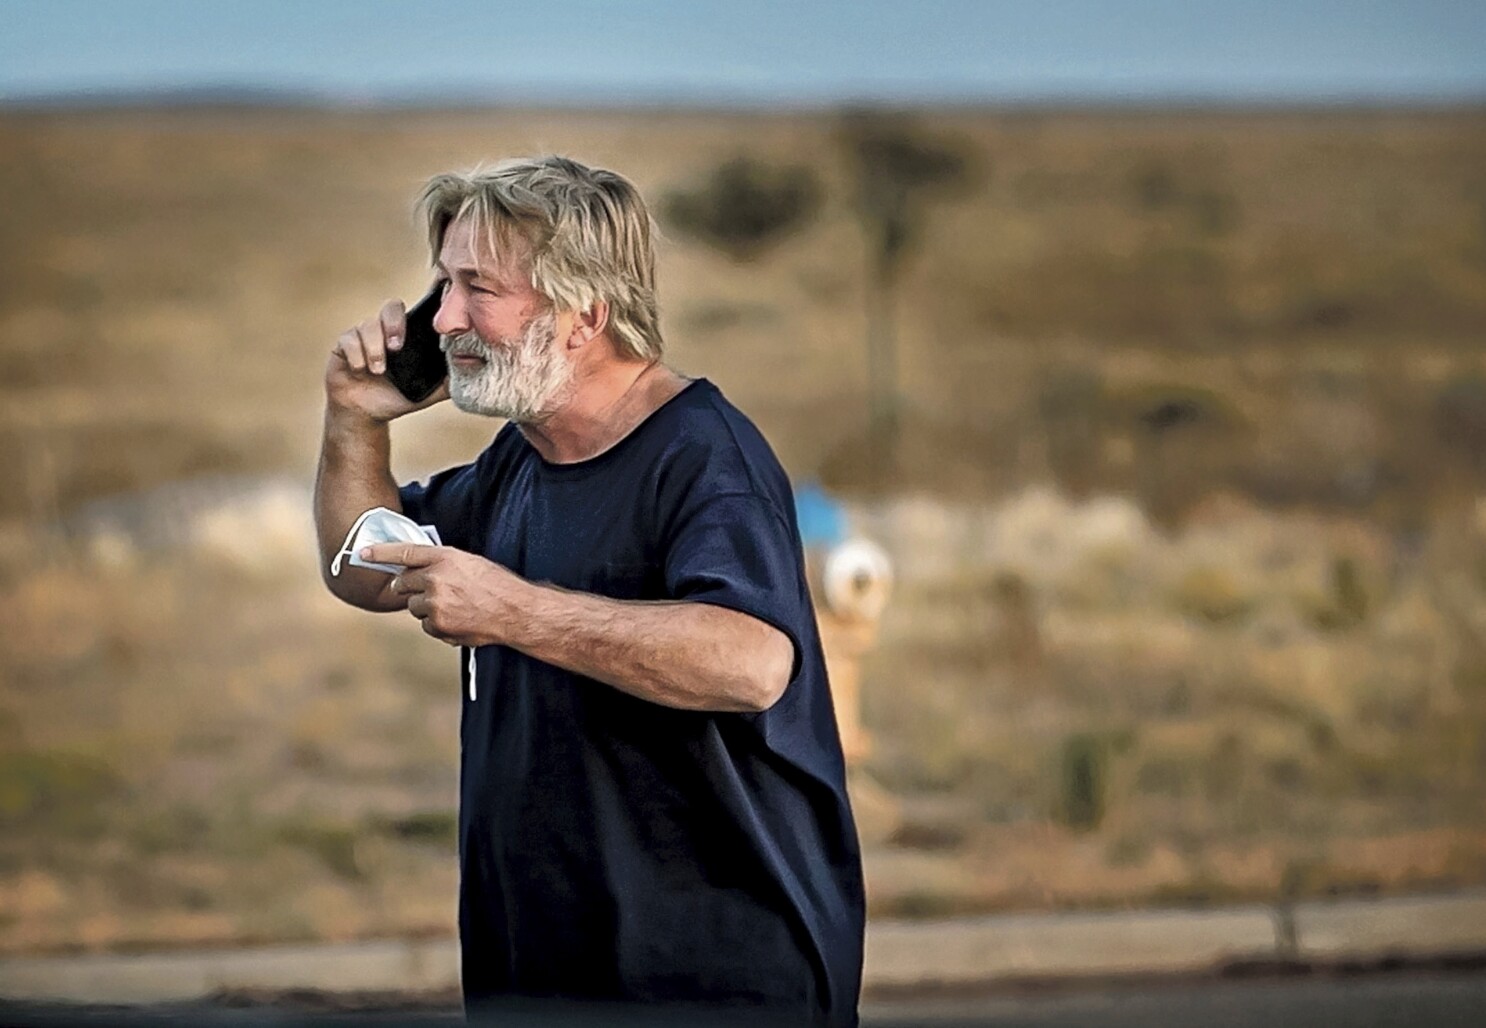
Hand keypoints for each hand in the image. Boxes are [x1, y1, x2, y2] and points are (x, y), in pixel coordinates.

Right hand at [325, 298, 448, 422]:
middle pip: (391, 307)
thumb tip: (474, 371)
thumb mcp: (428, 391)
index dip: (422, 305)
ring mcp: (363, 335)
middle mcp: (385, 330)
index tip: (431, 315)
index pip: (415, 310)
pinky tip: (360, 370)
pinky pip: (349, 340)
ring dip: (375, 349)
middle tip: (397, 347)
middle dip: (394, 324)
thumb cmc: (397, 397)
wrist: (367, 414)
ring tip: (378, 370)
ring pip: (368, 325)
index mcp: (407, 335)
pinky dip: (356, 356)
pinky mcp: (343, 345)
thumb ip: (448, 381)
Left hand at [362, 543, 527, 646]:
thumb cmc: (497, 585)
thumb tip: (419, 571)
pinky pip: (426, 625)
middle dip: (407, 587)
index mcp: (445, 558)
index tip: (362, 553)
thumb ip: (442, 564)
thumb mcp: (470, 563)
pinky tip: (458, 620)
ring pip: (414, 606)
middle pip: (402, 583)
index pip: (404, 552)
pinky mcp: (437, 625)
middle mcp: (436, 579)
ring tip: (454, 607)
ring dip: (426, 607)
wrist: (515, 611)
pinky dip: (437, 625)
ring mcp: (435, 604)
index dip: (380, 552)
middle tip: (424, 590)